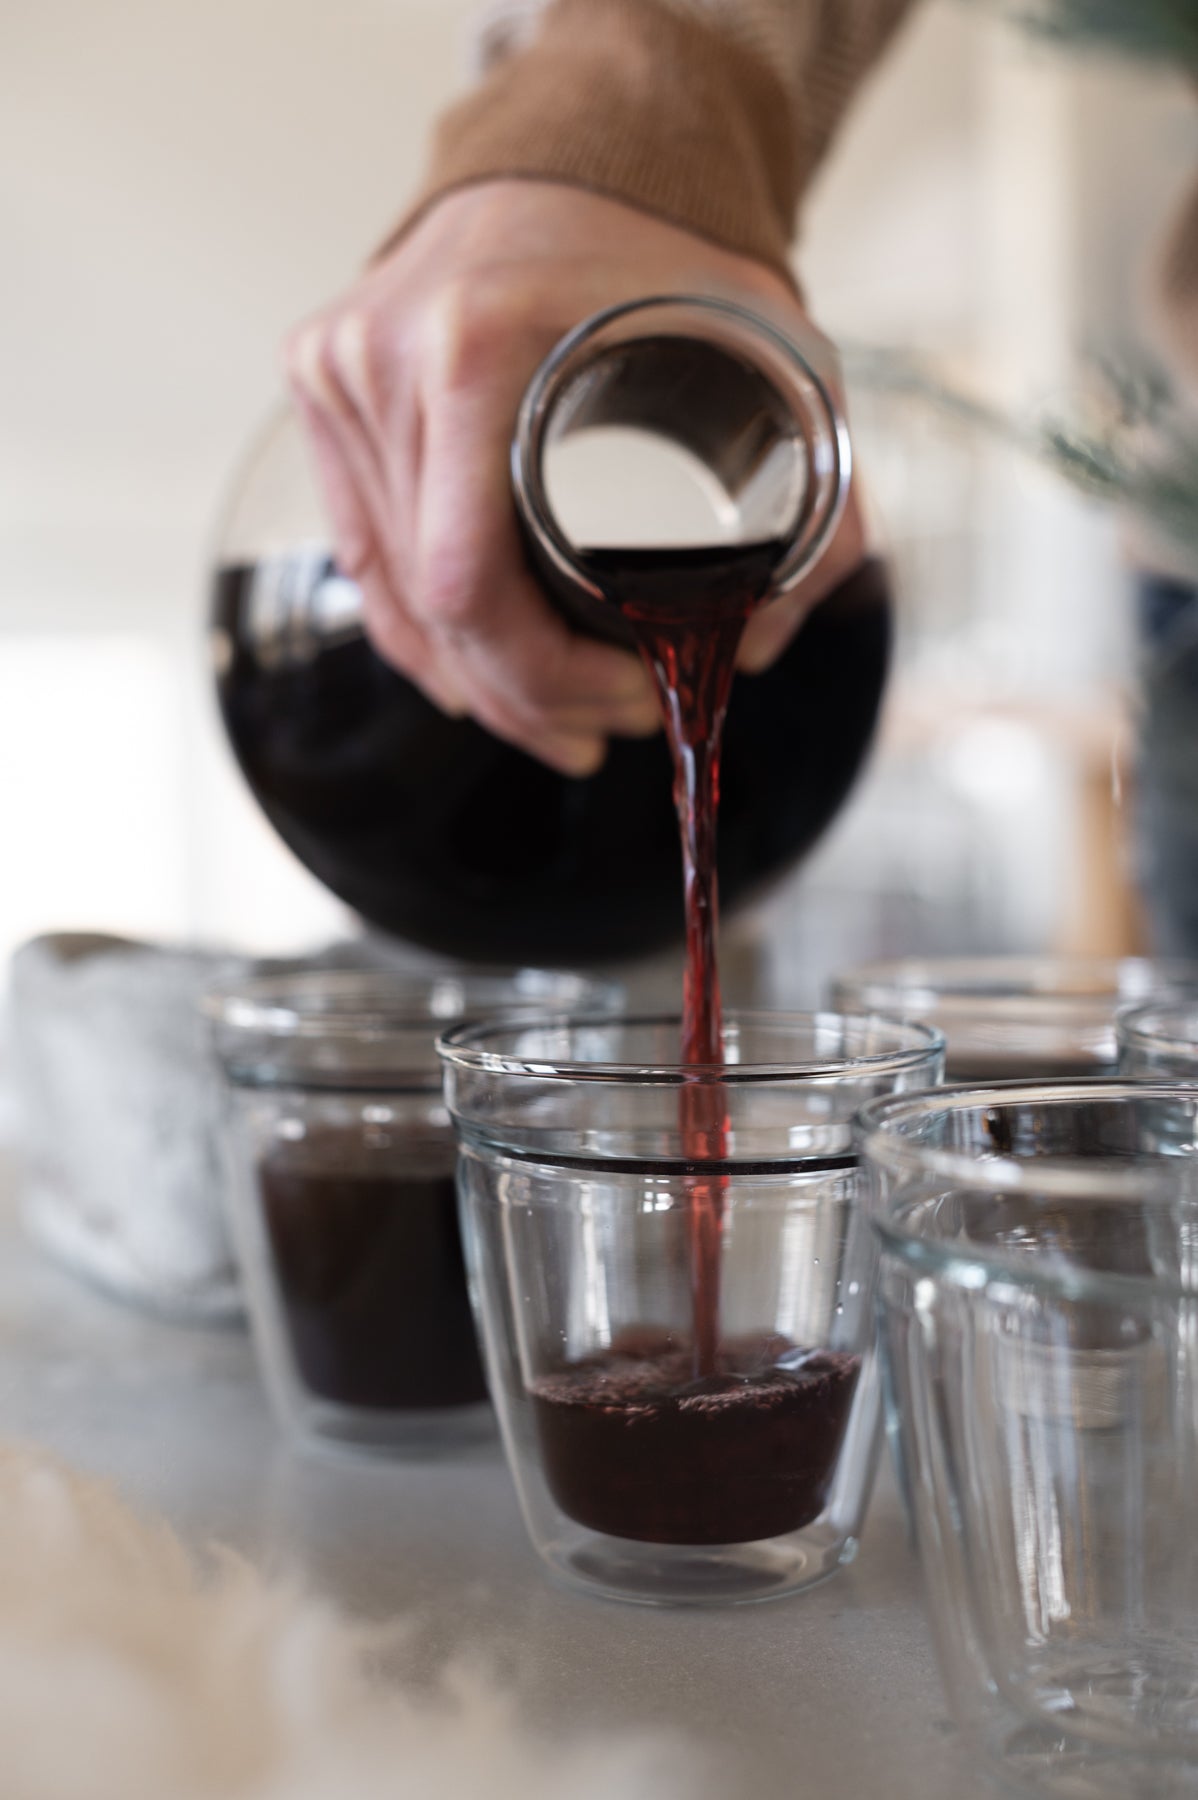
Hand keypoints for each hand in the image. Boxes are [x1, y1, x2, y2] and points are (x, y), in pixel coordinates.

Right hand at [286, 180, 863, 773]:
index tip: (628, 702)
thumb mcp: (777, 356)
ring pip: (388, 594)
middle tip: (601, 733)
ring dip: (471, 681)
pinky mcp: (324, 384)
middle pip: (429, 608)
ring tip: (551, 722)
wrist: (581, 154)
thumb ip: (817, 499)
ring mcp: (342, 371)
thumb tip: (764, 642)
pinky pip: (363, 550)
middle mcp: (385, 358)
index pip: (469, 587)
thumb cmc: (668, 251)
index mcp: (476, 347)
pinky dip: (418, 627)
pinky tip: (474, 675)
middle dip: (525, 700)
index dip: (545, 681)